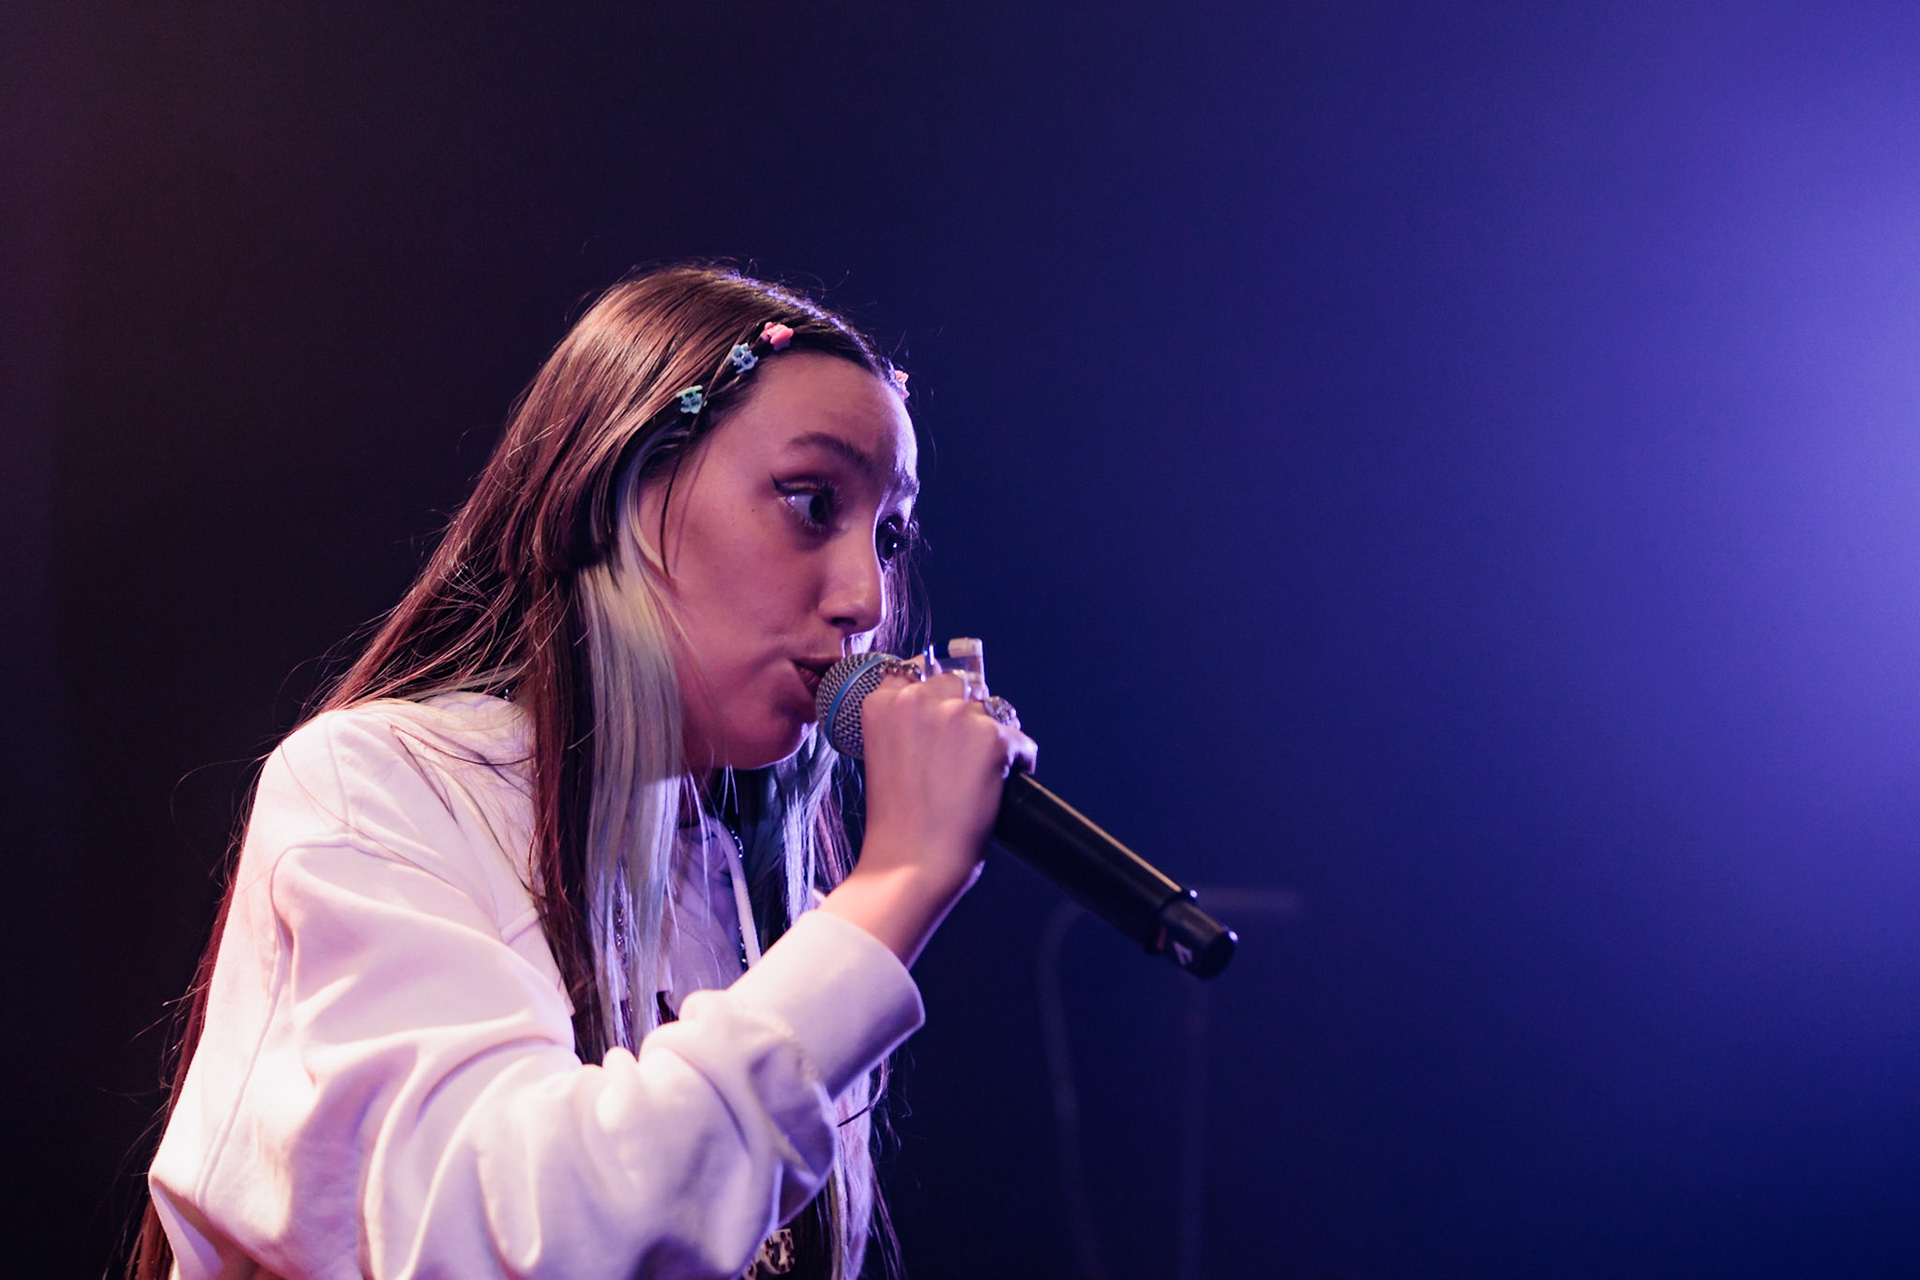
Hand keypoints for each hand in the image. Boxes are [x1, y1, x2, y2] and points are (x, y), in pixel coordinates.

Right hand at [817, 667, 1037, 965]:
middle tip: (962, 756)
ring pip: (991, 712)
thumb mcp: (885, 759)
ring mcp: (957, 716)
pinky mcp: (992, 738)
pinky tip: (1001, 787)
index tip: (937, 723)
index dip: (932, 701)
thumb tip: (948, 713)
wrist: (912, 864)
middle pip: (957, 685)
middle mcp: (917, 699)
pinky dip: (1019, 762)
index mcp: (881, 703)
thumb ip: (907, 728)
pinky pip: (1021, 742)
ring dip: (991, 739)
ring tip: (981, 778)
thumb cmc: (897, 824)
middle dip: (963, 713)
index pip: (915, 675)